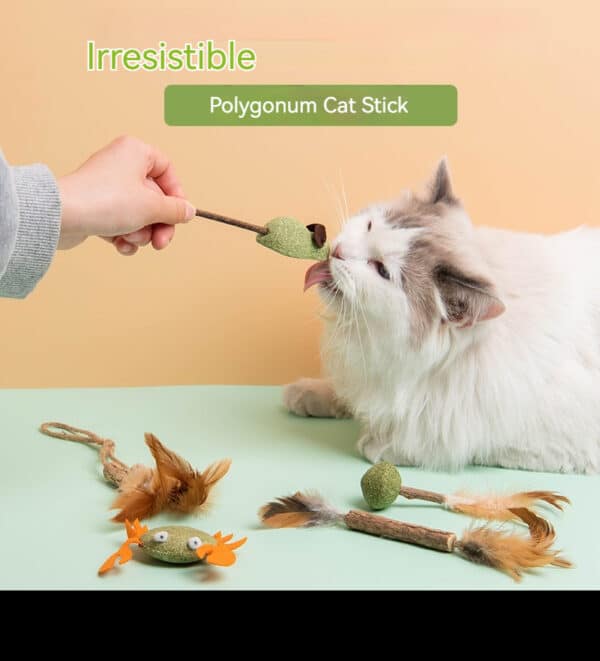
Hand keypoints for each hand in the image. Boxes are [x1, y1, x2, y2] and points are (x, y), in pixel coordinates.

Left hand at [57, 135, 194, 253]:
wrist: (62, 216)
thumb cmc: (105, 201)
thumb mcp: (152, 207)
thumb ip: (176, 210)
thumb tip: (189, 211)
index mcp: (136, 152)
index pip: (167, 170)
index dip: (176, 195)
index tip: (178, 215)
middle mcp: (121, 165)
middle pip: (154, 198)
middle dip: (157, 225)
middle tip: (159, 242)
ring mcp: (107, 187)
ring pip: (139, 214)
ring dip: (140, 233)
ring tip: (129, 238)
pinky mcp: (96, 207)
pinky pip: (121, 222)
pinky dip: (124, 235)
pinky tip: (119, 243)